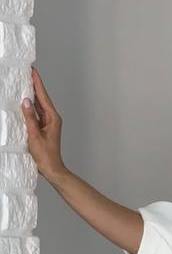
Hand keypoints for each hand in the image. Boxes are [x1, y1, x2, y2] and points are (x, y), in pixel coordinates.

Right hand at [21, 67, 65, 182]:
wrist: (52, 169)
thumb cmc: (46, 156)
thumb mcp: (35, 135)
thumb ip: (30, 117)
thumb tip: (26, 101)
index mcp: (52, 118)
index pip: (43, 96)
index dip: (37, 82)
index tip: (32, 71)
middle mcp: (52, 118)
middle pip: (41, 98)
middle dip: (34, 85)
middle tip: (26, 72)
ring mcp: (48, 123)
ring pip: (39, 104)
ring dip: (32, 94)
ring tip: (24, 82)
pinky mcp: (44, 127)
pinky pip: (37, 112)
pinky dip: (31, 105)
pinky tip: (25, 101)